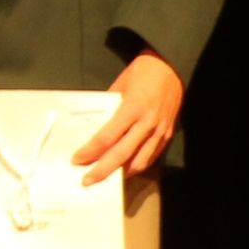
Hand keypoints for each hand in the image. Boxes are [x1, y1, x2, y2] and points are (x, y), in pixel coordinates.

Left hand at [73, 51, 183, 184]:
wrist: (171, 67)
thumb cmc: (141, 74)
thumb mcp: (118, 86)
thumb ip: (107, 107)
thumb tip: (92, 124)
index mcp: (132, 109)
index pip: (107, 137)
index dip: (91, 151)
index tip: (77, 160)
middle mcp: (147, 123)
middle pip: (122, 154)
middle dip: (103, 170)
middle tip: (87, 181)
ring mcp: (160, 130)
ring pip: (140, 161)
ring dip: (121, 173)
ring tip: (106, 179)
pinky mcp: (168, 134)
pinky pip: (152, 156)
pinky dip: (138, 165)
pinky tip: (126, 169)